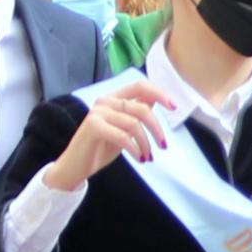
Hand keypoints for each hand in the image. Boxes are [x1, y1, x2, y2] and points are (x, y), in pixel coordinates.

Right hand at [39, 80, 170, 191]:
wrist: (76, 166)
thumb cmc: (102, 147)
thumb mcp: (125, 128)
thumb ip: (137, 112)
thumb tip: (156, 98)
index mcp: (113, 97)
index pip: (140, 86)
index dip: (160, 93)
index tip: (174, 107)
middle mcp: (105, 101)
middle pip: (142, 108)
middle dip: (157, 129)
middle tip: (163, 146)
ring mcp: (97, 112)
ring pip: (134, 124)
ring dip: (146, 144)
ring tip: (148, 157)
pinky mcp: (93, 126)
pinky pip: (123, 136)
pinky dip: (135, 148)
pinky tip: (139, 159)